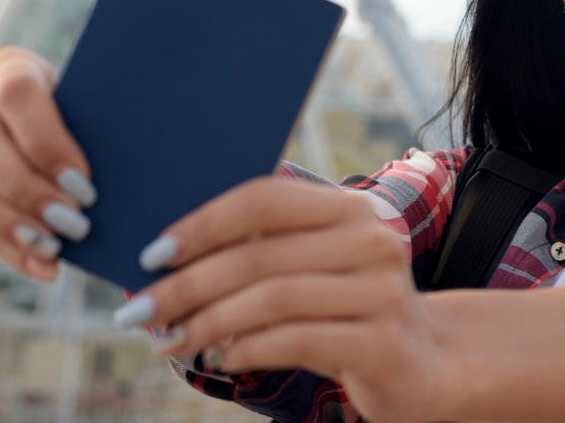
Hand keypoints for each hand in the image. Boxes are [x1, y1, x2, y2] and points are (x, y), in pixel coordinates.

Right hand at [0, 45, 95, 281]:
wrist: (55, 129)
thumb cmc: (87, 117)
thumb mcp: (92, 109)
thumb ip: (99, 126)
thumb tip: (132, 161)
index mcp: (9, 66)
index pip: (17, 93)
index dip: (47, 140)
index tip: (84, 181)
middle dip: (28, 189)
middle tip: (75, 223)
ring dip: (9, 222)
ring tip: (56, 248)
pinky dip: (6, 247)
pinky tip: (44, 267)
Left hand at [121, 176, 453, 422]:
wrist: (425, 365)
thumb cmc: (346, 311)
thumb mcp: (316, 267)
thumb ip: (264, 250)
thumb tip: (167, 257)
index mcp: (350, 207)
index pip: (266, 199)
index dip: (204, 223)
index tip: (152, 254)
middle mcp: (372, 239)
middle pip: (260, 254)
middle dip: (187, 285)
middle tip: (139, 312)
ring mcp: (382, 291)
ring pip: (272, 298)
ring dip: (208, 322)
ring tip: (171, 341)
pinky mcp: (382, 342)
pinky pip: (296, 340)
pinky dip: (247, 349)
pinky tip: (221, 358)